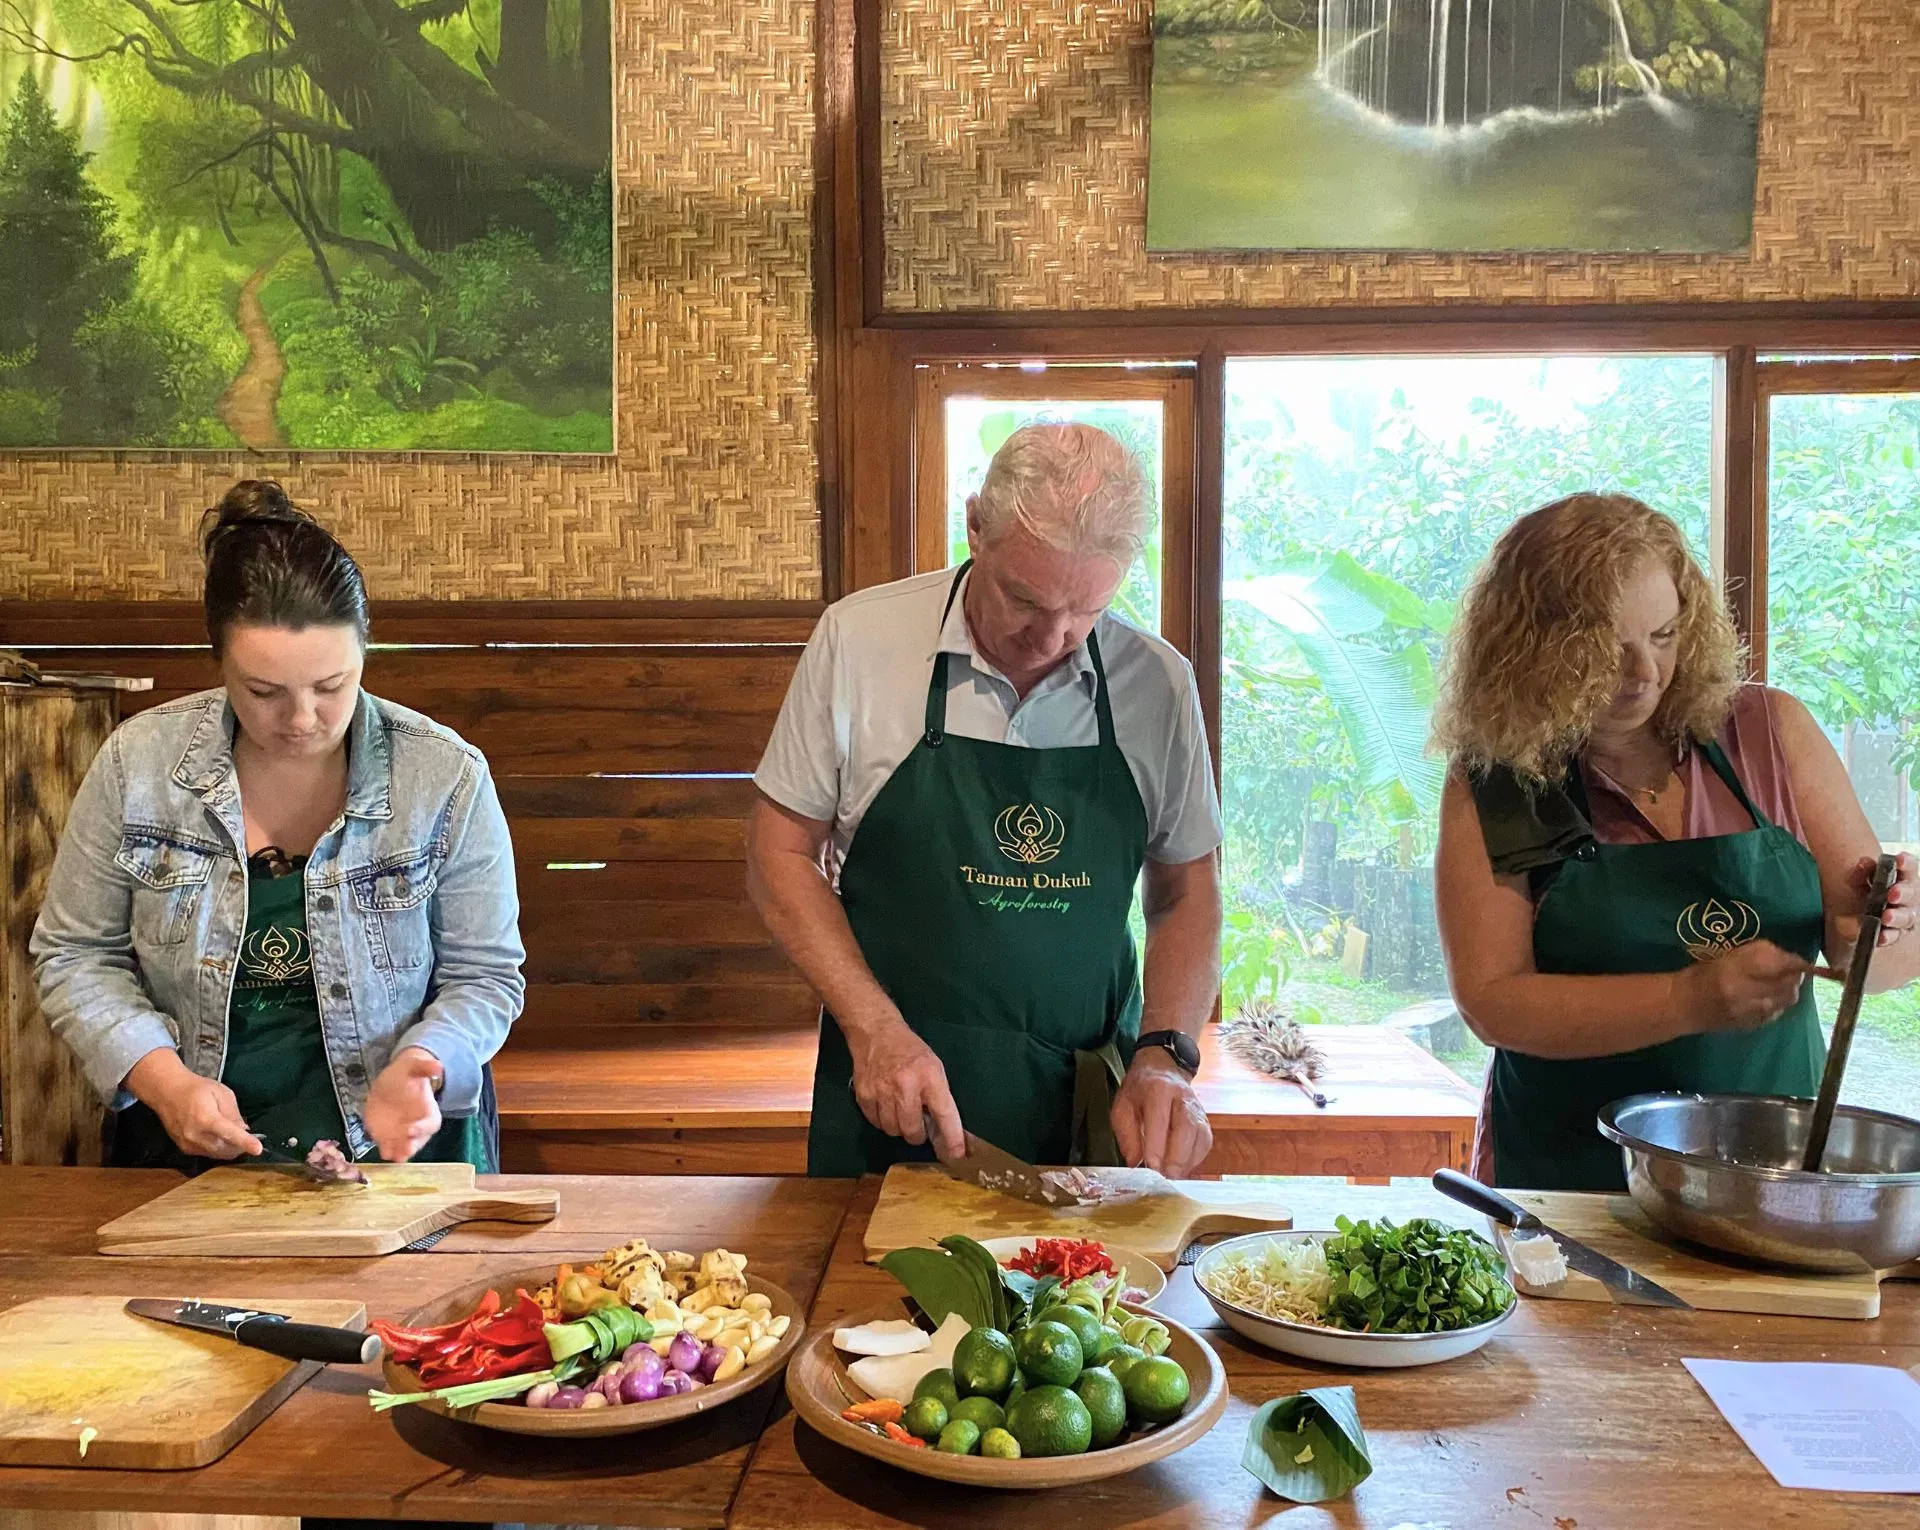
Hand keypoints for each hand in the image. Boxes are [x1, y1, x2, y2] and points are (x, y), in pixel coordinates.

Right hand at [125, 1048, 260, 1159]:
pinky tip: (218, 1135)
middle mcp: (195, 1135)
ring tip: (231, 1132)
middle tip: (246, 1134)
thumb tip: (244, 1130)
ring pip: (217, 1154)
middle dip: (240, 1145)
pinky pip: (208, 1153)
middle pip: (225, 1149)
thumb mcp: (221, 1093)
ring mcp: (188, 1144)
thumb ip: (234, 1113)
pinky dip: (218, 1148)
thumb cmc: (196, 1089)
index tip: (258, 1149)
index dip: (245, 1142)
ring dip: (230, 1147)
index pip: (229, 1133)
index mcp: (205, 1118)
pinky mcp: (185, 1149)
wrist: (167, 1092)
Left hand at [362, 1047, 443, 1162]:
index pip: (430, 1123)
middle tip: (405, 1150)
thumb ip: (425, 1067)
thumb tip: (438, 1067)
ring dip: (400, 1152)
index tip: (411, 1130)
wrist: (391, 1081)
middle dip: (412, 1146)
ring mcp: (401, 1133)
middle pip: (418, 1140)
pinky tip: (383, 1152)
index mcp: (428, 1110)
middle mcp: (416, 1125)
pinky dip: (386, 1150)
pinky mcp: (387, 1136)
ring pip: (404, 1147)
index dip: (422, 1128)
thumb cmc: (407, 1074)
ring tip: (394, 1156)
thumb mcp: (414, 1066)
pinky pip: (388, 1146)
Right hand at [844, 1012, 963, 1160]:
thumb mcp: (934, 1068)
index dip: (952, 1138)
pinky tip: (885, 1104)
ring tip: (900, 1108)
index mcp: (930, 1077)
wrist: (876, 1032)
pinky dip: (882, 1120)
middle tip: (917, 1121)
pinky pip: (876, 1124)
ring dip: (899, 1127)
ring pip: (893, 1131)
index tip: (956, 1155)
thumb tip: (944, 1133)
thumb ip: (939, 1098)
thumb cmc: (911, 1052)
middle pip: (913, 1132)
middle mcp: (906, 1086)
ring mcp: (882, 1092)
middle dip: (917, 1133)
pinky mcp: (864, 1096)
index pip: (945, 1114)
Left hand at [1112, 1047, 1211, 1177]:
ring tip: (1174, 1176)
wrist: (1162, 1069)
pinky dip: (1196, 1158)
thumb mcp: (1122, 1107)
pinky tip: (1184, 1168)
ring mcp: (1197, 1108)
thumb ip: (1127, 1135)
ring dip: (1189, 1160)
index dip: (1157, 1144)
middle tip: (1166, 1176)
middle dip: (1177, 1155)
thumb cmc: (1140, 1091)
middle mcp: (1182, 1097)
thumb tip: (1135, 1162)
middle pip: (1187, 1127)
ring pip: (1200, 1135)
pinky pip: (1205, 1141)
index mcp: (1158, 1089)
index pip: (1160, 1118)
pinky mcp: (1204, 1119)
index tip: (1152, 1166)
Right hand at [1679, 940, 1811, 1031]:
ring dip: (1790, 989)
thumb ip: (1756, 953)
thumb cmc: (1700, 975)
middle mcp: (1747, 992)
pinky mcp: (1753, 1025)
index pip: (1779, 963)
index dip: (1794, 961)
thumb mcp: (1726, 956)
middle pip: (1789, 982)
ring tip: (1783, 983)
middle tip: (1792, 970)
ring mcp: (1751, 1011)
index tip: (1798, 959)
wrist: (1682, 1006)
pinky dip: (1780, 1003)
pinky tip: (1770, 999)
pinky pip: (1778, 1012)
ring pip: (1788, 999)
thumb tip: (1784, 955)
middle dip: (1796, 975)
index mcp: (1737, 970)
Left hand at [1853, 851, 1918, 947]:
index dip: (1906, 863)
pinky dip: (1888, 936)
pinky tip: (1881, 936)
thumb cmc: (1864, 891)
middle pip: (1912, 893)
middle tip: (1893, 892)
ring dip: (1897, 916)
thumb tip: (1863, 863)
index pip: (1909, 868)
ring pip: (1907, 917)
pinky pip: (1895, 935)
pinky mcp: (1896, 933)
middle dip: (1904, 892)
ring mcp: (1905, 915)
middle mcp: (1908, 896)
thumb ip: (1861, 871)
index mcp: (1902, 878)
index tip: (1899, 860)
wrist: (1852, 916)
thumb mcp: (1859, 879)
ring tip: (1886, 916)